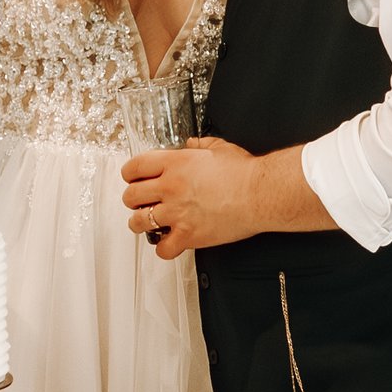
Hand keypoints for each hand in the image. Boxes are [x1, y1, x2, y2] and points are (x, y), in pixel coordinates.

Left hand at [119, 136, 257, 260]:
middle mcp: (170, 187)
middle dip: (133, 199)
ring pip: (138, 222)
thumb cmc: (245, 172)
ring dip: (140, 223)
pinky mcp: (188, 235)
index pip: (134, 167)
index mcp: (175, 164)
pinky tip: (169, 243)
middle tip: (140, 201)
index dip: (129, 174)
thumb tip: (192, 143)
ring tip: (147, 223)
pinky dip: (163, 248)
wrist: (261, 193)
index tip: (132, 178)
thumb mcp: (219, 147)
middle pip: (131, 196)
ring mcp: (177, 213)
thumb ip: (200, 144)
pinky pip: (163, 248)